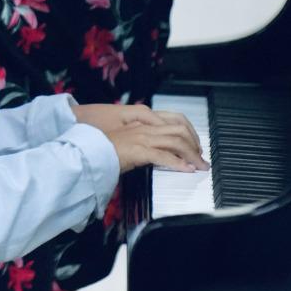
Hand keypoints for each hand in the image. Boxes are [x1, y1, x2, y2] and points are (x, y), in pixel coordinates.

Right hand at [75, 102, 208, 175]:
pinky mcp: (138, 150)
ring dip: (191, 155)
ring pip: (176, 141)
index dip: (190, 132)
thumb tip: (159, 153)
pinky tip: (186, 170)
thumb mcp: (128, 142)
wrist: (89, 151)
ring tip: (198, 166)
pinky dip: (178, 163)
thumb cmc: (105, 148)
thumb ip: (144, 142)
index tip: (195, 146)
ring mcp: (143, 137)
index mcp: (144, 122)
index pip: (175, 120)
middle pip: (180, 129)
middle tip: (200, 157)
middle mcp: (146, 127)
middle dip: (195, 143)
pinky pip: (164, 156)